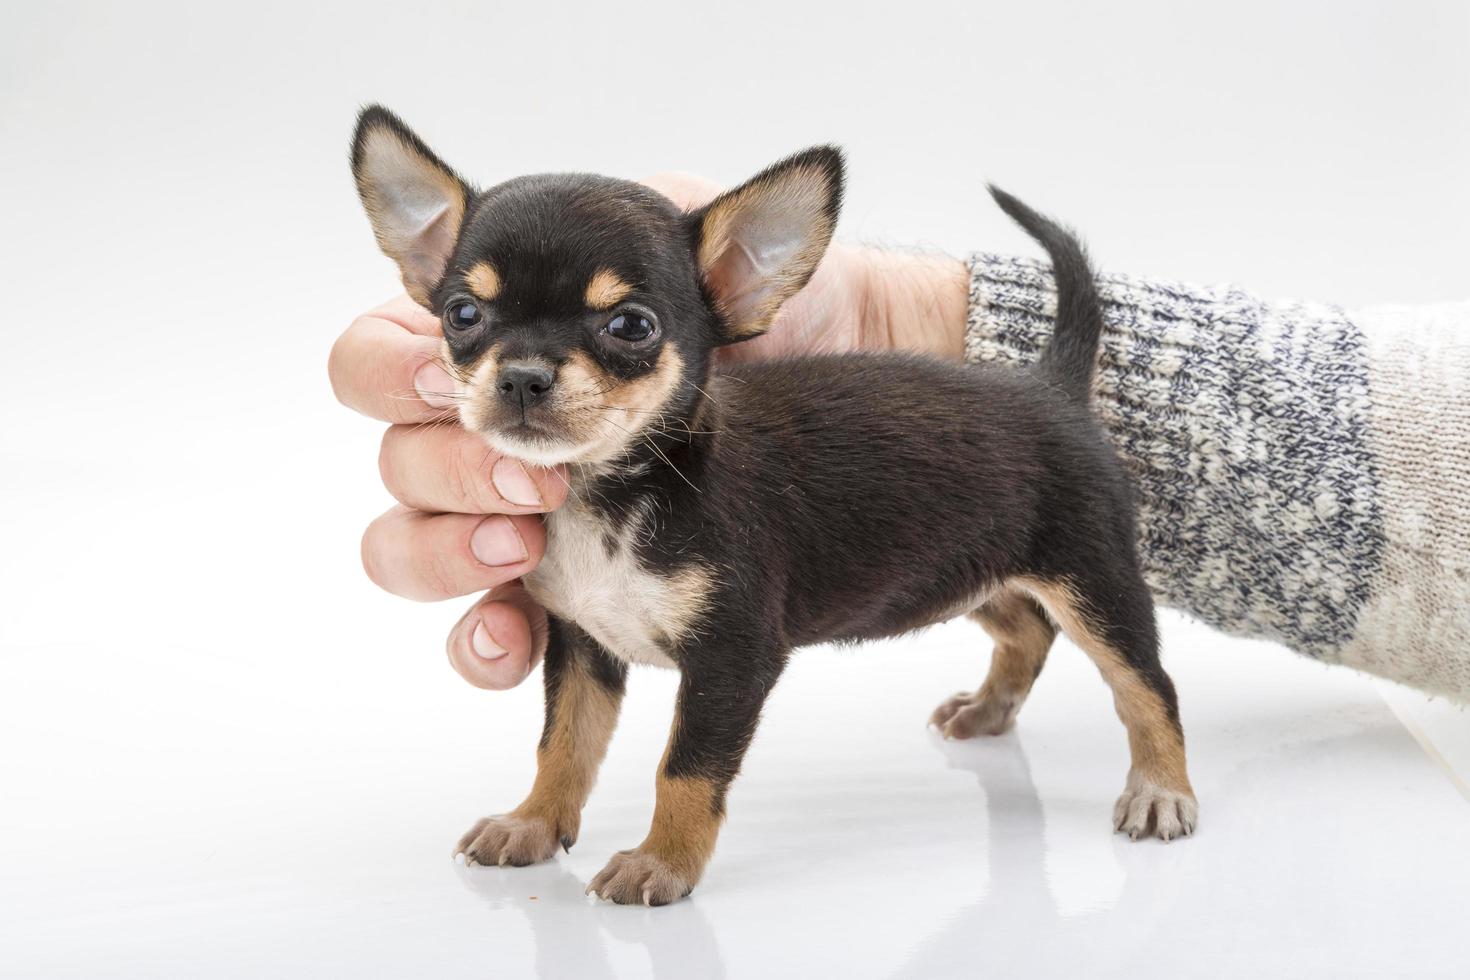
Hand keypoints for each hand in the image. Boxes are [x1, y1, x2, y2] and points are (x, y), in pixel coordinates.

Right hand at [332, 175, 967, 693]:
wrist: (812, 409)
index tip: (450, 383)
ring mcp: (498, 515)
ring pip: (403, 547)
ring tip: (527, 544)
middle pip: (391, 459)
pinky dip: (483, 643)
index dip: (397, 374)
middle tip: (534, 478)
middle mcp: (474, 430)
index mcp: (488, 344)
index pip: (374, 361)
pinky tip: (520, 642)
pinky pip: (474, 634)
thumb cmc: (753, 326)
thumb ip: (683, 223)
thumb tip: (726, 186)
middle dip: (451, 470)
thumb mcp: (712, 261)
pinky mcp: (542, 592)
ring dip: (451, 553)